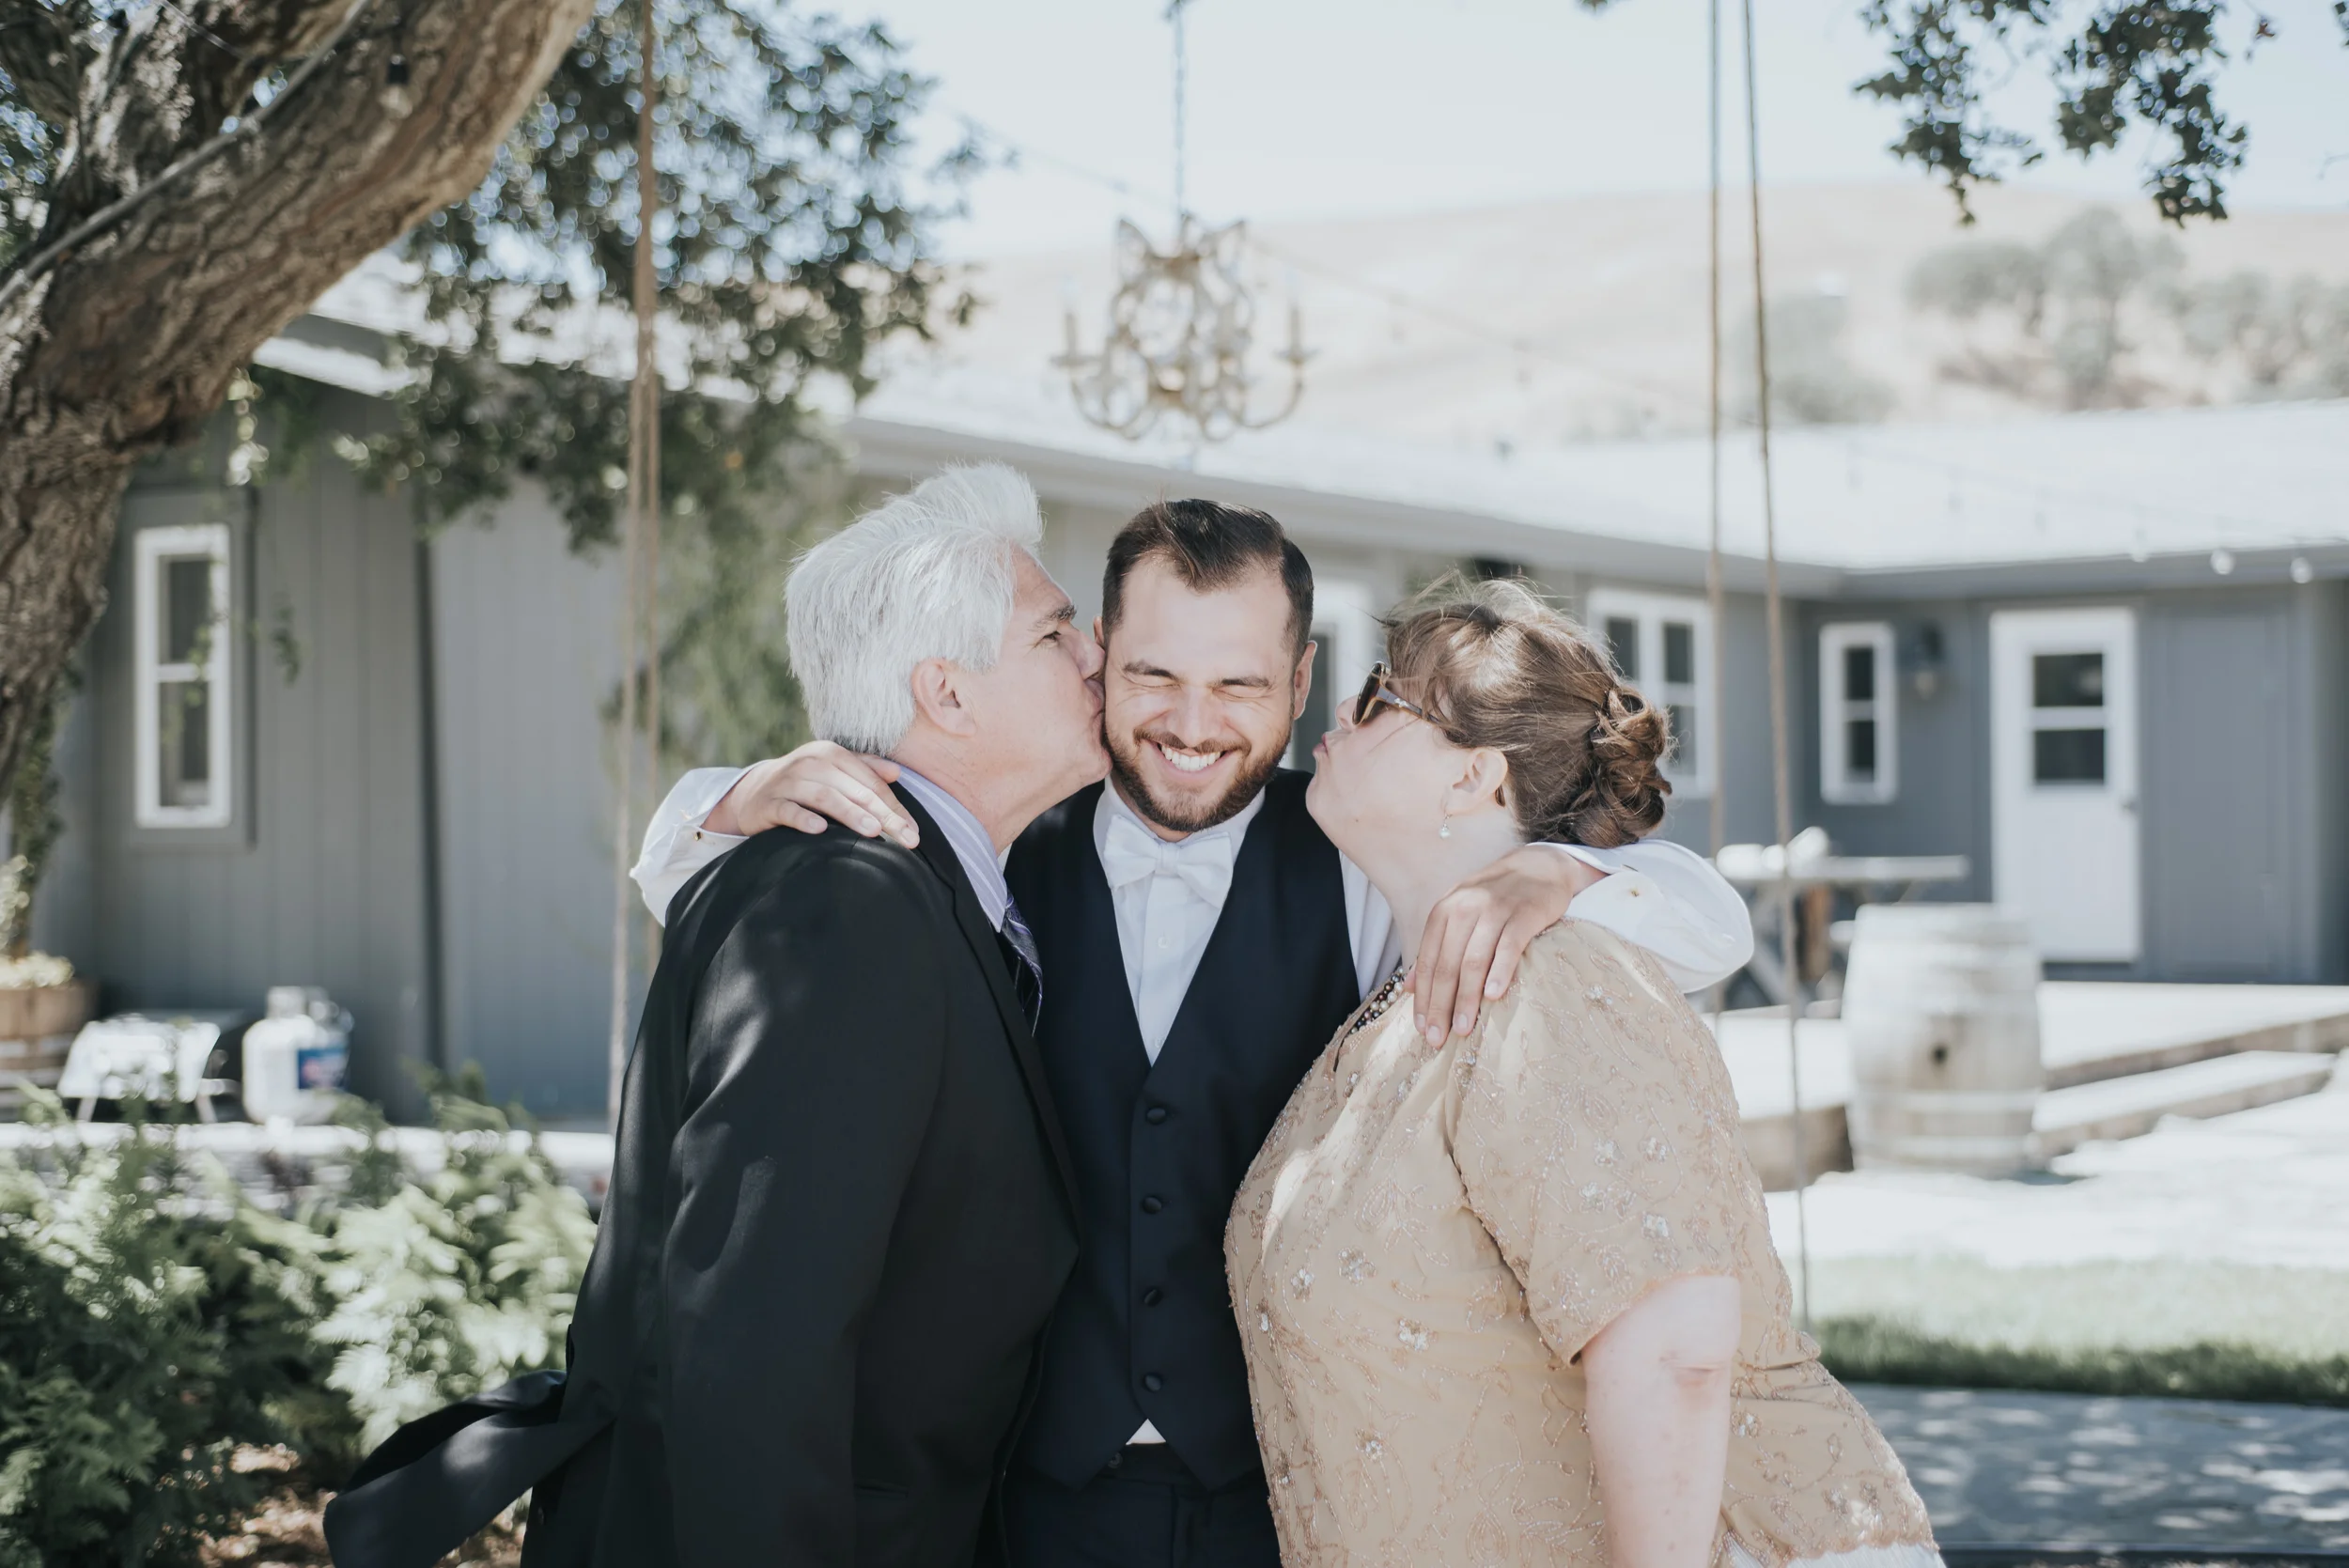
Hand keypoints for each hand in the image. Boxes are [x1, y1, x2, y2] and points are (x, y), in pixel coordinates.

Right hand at [705, 742, 917, 847]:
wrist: (753, 792)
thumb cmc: (804, 784)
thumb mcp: (833, 772)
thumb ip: (864, 769)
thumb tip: (897, 772)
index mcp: (831, 754)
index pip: (871, 782)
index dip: (895, 806)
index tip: (914, 831)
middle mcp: (811, 763)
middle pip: (854, 790)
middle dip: (883, 815)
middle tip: (906, 838)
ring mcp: (788, 782)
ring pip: (824, 797)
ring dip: (850, 814)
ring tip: (873, 832)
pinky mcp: (769, 802)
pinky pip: (788, 810)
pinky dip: (803, 819)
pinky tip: (819, 830)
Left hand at [1407, 845, 1605, 1043]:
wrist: (1539, 866)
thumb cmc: (1495, 898)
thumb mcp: (1458, 915)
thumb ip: (1435, 948)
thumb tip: (1409, 988)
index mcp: (1445, 911)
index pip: (1429, 960)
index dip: (1424, 997)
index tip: (1421, 1028)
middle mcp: (1465, 908)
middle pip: (1447, 964)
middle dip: (1440, 1005)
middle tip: (1438, 1038)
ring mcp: (1495, 910)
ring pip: (1474, 959)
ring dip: (1466, 997)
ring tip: (1463, 1028)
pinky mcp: (1525, 913)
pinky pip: (1509, 946)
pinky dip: (1499, 971)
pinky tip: (1493, 995)